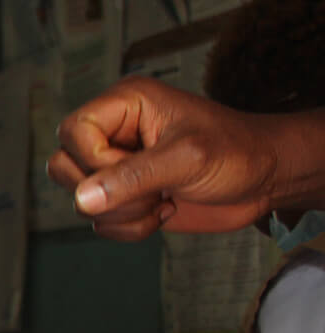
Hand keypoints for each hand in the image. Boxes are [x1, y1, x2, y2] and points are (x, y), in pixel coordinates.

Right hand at [48, 78, 324, 240]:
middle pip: (63, 165)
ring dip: (120, 213)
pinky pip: (99, 221)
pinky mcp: (126, 196)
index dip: (95, 160)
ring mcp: (118, 166)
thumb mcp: (187, 158)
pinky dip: (128, 227)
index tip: (138, 169)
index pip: (73, 132)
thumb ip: (132, 177)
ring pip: (79, 198)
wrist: (269, 179)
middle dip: (106, 191)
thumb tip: (83, 199)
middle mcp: (114, 133)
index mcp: (124, 105)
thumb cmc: (238, 151)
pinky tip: (164, 210)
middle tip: (151, 188)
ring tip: (161, 201)